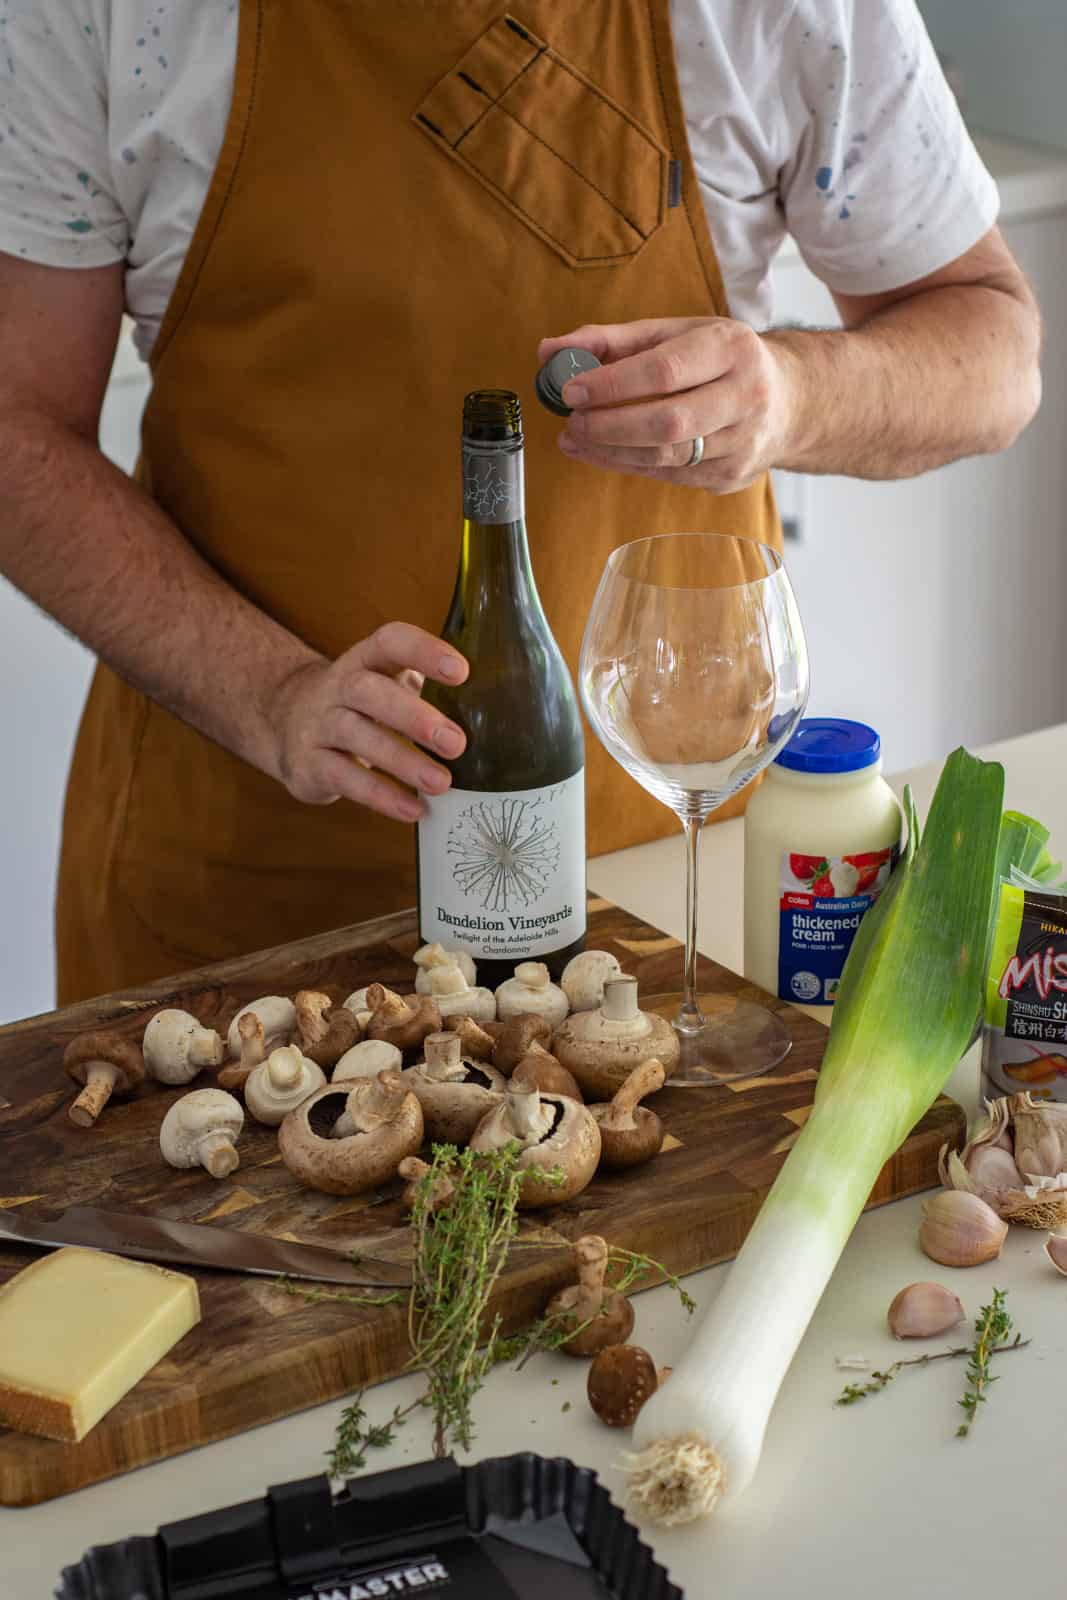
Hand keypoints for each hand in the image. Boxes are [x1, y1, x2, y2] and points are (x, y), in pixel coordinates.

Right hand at [270, 623, 468, 822]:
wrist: (287, 722)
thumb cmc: (363, 704)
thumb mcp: (389, 684)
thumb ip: (430, 691)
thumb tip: (500, 714)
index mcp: (366, 660)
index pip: (390, 641)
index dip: (423, 651)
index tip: (461, 671)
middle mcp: (339, 686)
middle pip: (369, 692)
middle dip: (413, 717)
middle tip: (455, 743)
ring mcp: (319, 724)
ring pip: (356, 737)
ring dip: (402, 762)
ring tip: (441, 783)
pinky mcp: (309, 763)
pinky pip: (344, 778)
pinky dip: (380, 796)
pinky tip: (413, 809)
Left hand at [537, 318, 798, 493]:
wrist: (788, 401)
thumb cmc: (720, 360)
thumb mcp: (676, 334)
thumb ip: (612, 340)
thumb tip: (549, 351)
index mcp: (731, 349)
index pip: (666, 371)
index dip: (614, 384)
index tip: (572, 390)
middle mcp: (745, 396)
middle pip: (669, 422)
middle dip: (610, 427)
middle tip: (571, 423)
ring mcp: (742, 443)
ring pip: (668, 458)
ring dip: (612, 452)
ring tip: (576, 439)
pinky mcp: (730, 476)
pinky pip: (670, 477)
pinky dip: (629, 466)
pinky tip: (603, 453)